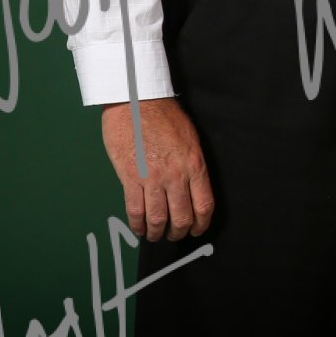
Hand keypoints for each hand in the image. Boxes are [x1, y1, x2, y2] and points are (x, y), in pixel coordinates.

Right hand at [101, 97, 214, 241]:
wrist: (137, 101)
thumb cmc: (164, 115)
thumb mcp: (190, 137)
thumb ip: (191, 164)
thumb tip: (192, 187)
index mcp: (194, 163)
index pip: (204, 204)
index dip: (202, 223)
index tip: (197, 229)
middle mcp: (176, 174)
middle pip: (182, 216)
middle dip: (179, 231)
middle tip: (175, 235)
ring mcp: (153, 178)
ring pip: (158, 218)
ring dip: (158, 232)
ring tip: (156, 235)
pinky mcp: (131, 178)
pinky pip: (135, 210)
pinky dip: (138, 224)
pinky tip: (139, 227)